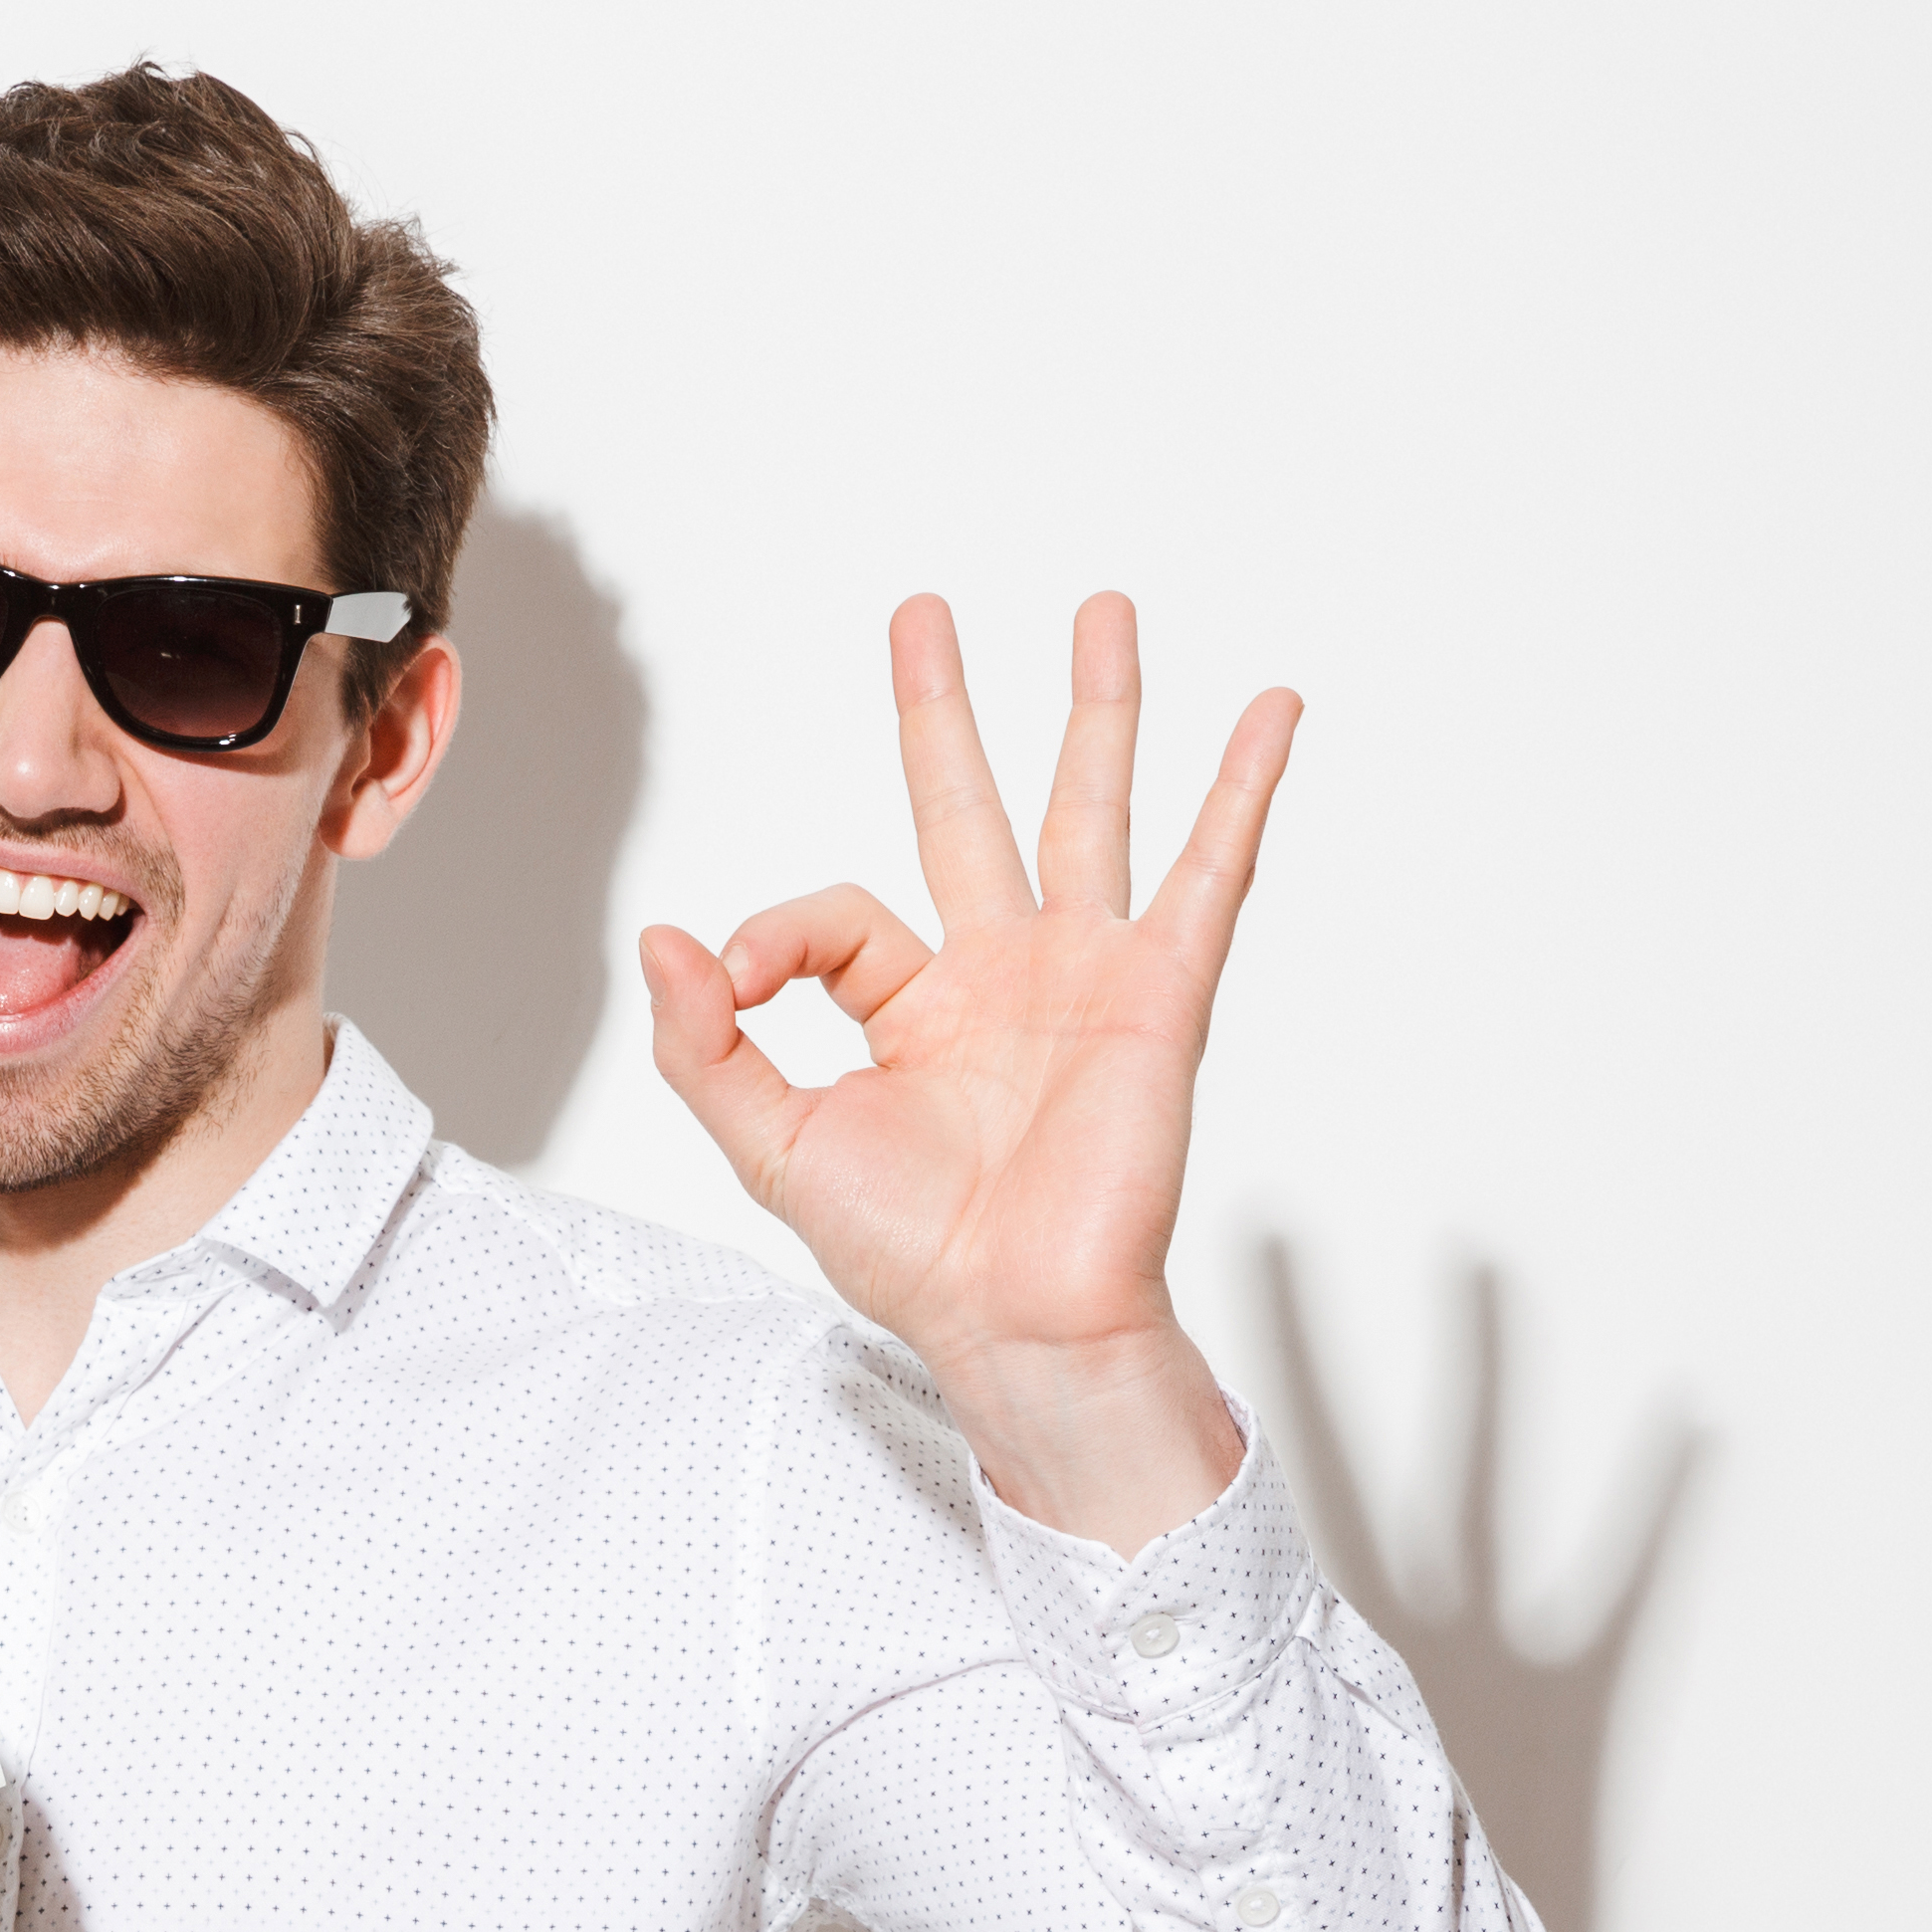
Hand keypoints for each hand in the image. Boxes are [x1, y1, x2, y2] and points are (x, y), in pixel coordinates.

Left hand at [642, 591, 1292, 1546]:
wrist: (1015, 1319)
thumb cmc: (912, 1254)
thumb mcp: (773, 1145)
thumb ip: (708, 1043)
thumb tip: (662, 939)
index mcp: (914, 1009)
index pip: (838, 915)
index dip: (774, 934)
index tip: (735, 980)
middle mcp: (1001, 976)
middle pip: (968, 807)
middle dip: (946, 711)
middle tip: (924, 616)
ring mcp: (1085, 975)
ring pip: (1088, 811)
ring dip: (1097, 709)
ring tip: (1102, 612)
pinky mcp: (1158, 995)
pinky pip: (1210, 874)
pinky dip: (1241, 790)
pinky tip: (1269, 713)